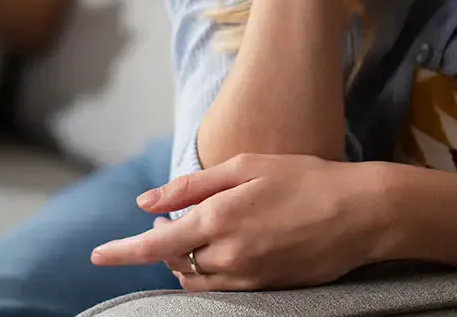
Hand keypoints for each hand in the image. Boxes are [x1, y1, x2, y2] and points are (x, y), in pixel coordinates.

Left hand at [90, 153, 387, 291]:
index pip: (155, 245)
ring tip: (206, 230)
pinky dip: (212, 270)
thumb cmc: (302, 179)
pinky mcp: (268, 290)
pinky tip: (230, 246)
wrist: (361, 214)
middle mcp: (230, 255)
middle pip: (174, 263)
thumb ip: (190, 187)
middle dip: (166, 245)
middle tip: (179, 218)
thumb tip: (146, 203)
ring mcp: (250, 277)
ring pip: (197, 279)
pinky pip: (224, 287)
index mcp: (219, 220)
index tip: (96, 256)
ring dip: (187, 260)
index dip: (122, 252)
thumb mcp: (243, 167)